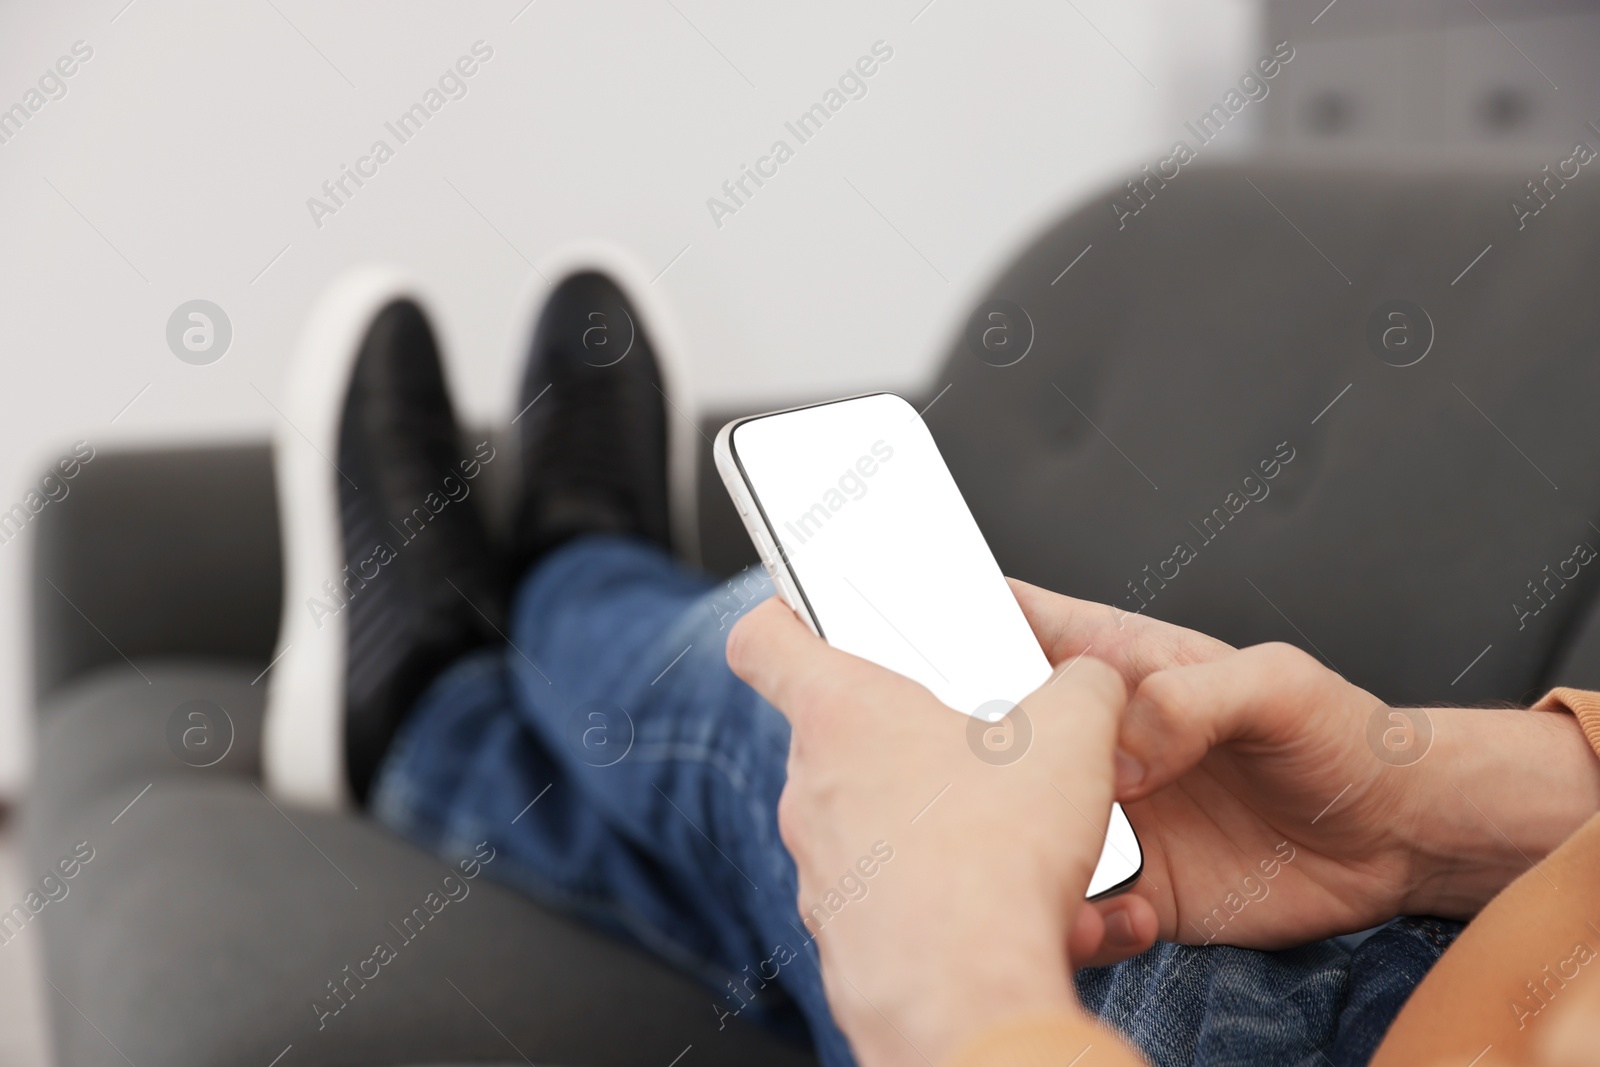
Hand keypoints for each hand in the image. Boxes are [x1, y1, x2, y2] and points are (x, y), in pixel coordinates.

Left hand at [728, 597, 1128, 1066]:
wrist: (969, 1000)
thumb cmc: (992, 862)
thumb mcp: (1073, 733)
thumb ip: (1083, 684)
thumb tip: (1092, 683)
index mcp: (841, 714)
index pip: (766, 637)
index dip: (785, 613)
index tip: (804, 611)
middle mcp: (812, 793)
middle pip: (850, 740)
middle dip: (924, 745)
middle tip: (990, 755)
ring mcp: (823, 872)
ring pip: (887, 829)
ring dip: (956, 832)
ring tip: (1031, 852)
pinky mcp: (847, 939)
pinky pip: (904, 902)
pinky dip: (962, 904)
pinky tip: (1030, 918)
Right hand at [1005, 581, 1599, 958]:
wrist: (1397, 838)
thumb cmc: (1342, 736)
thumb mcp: (1275, 684)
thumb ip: (1192, 699)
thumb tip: (1119, 749)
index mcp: (1116, 664)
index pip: (1016, 619)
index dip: (956, 614)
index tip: (902, 627)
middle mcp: (1096, 740)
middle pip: (993, 728)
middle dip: (957, 744)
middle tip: (953, 766)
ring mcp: (1106, 813)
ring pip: (1018, 821)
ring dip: (1008, 839)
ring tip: (1016, 849)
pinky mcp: (1131, 885)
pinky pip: (1073, 901)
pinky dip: (1068, 910)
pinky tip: (1097, 911)